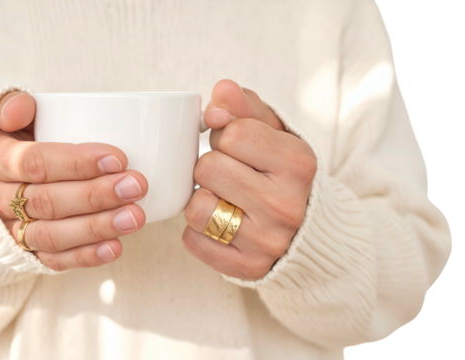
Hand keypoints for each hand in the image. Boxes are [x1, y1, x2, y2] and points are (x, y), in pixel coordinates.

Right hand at [0, 91, 147, 270]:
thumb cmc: (15, 140)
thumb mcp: (6, 117)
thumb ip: (14, 106)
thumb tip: (21, 108)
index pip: (34, 163)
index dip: (76, 163)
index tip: (118, 158)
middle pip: (48, 201)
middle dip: (95, 195)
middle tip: (136, 186)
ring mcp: (11, 230)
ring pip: (52, 235)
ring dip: (96, 228)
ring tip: (135, 217)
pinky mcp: (26, 253)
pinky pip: (54, 260)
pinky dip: (85, 256)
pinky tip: (115, 248)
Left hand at [182, 80, 316, 280]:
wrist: (308, 233)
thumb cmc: (282, 174)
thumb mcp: (276, 134)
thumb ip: (247, 107)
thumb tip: (220, 93)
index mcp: (298, 164)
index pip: (232, 133)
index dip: (223, 135)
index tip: (233, 145)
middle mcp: (285, 205)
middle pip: (207, 168)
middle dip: (208, 166)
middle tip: (226, 173)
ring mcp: (267, 241)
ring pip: (195, 208)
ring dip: (200, 199)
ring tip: (221, 198)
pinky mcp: (246, 268)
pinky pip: (192, 240)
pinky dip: (198, 231)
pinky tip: (219, 223)